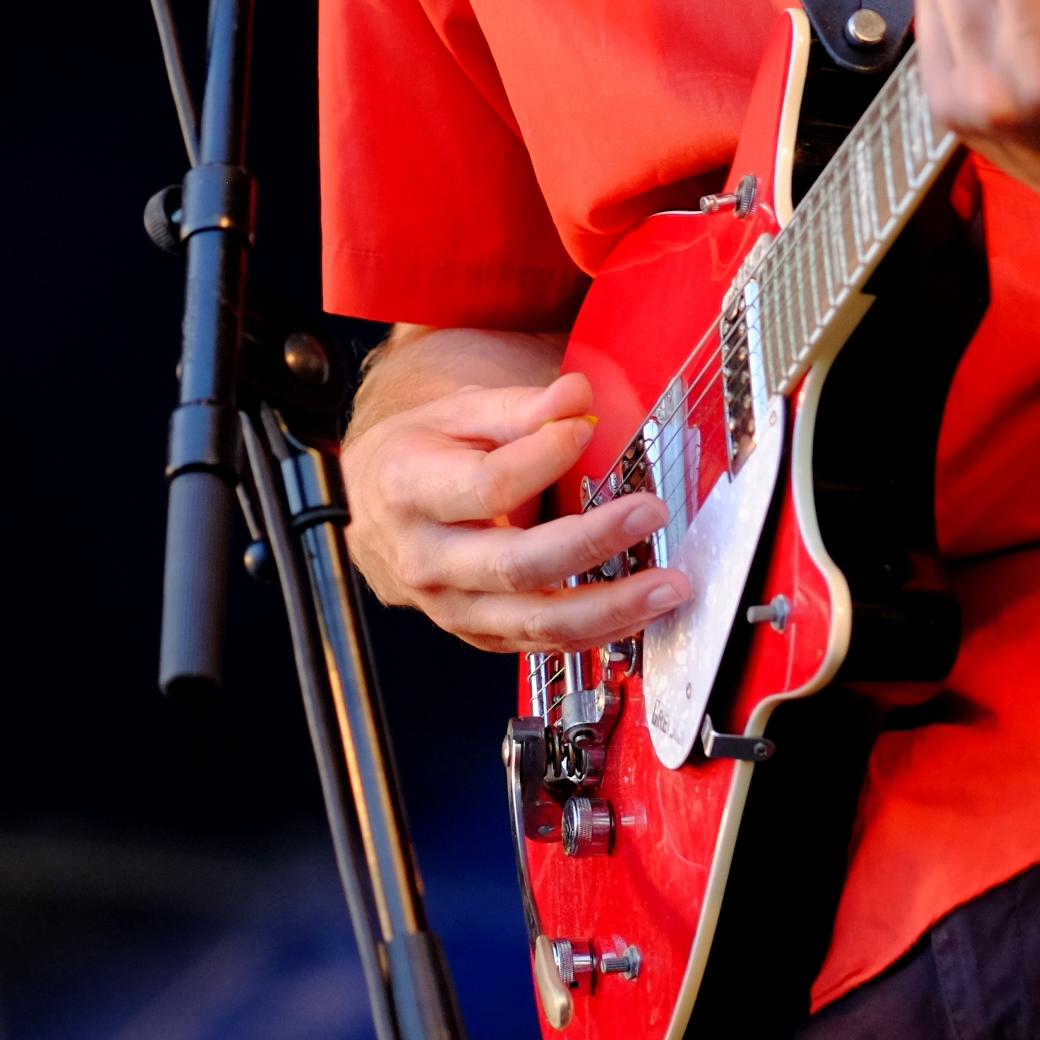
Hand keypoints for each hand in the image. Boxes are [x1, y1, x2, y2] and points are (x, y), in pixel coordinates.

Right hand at [343, 365, 688, 652]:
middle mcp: (425, 558)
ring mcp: (449, 607)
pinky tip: (636, 613)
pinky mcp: (477, 633)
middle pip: (515, 565)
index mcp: (411, 489)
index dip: (542, 457)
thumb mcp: (456, 414)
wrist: (373, 510)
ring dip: (608, 608)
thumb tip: (576, 396)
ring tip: (665, 586)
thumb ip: (520, 407)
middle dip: (591, 543)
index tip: (584, 428)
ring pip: (533, 620)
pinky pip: (538, 642)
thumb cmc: (418, 455)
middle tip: (649, 513)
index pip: (487, 485)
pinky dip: (593, 633)